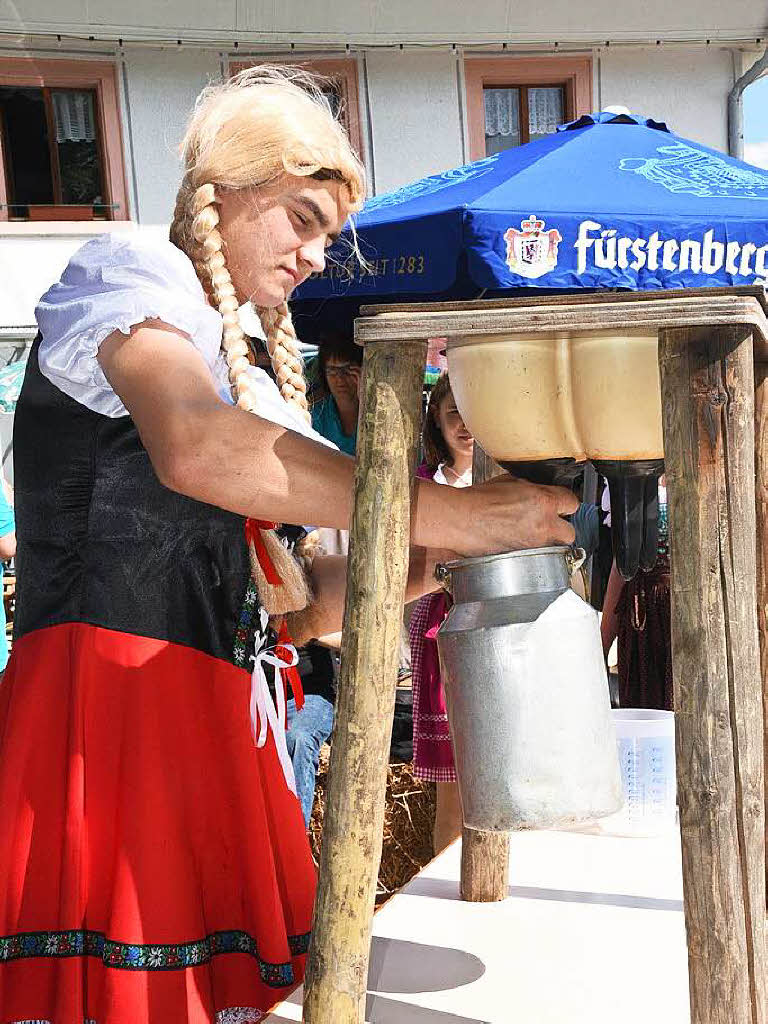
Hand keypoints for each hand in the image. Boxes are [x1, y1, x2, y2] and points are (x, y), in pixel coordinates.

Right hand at [448, 476, 577, 555]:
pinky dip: (531, 553)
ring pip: (555, 549)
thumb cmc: (479, 500)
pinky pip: (537, 558)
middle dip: (561, 529)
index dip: (565, 503)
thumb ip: (532, 489)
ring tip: (532, 538)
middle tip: (549, 524)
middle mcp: (544, 526)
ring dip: (548, 543)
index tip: (560, 505)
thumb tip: (538, 493)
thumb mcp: (510, 482)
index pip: (572, 503)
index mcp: (544, 501)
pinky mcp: (523, 560)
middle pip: (570, 532)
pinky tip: (517, 545)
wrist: (460, 519)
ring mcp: (534, 546)